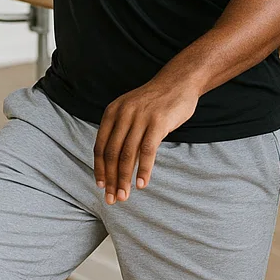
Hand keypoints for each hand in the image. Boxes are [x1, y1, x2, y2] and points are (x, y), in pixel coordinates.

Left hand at [93, 78, 198, 204]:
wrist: (180, 81)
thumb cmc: (156, 101)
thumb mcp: (132, 111)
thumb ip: (122, 132)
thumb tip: (115, 165)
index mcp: (113, 112)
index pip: (100, 146)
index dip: (99, 168)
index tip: (101, 185)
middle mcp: (123, 114)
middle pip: (112, 153)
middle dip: (111, 179)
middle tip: (112, 198)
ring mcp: (141, 117)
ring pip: (127, 155)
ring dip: (124, 179)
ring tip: (125, 196)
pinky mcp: (158, 122)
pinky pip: (147, 151)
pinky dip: (144, 170)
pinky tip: (142, 183)